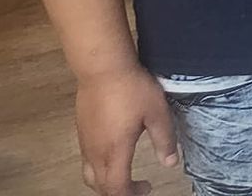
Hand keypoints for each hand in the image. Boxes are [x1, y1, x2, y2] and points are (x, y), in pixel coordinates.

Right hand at [76, 67, 179, 195]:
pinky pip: (87, 162)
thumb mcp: (157, 113)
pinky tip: (114, 155)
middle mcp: (96, 153)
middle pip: (101, 187)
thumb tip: (170, 163)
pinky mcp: (81, 132)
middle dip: (119, 192)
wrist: (102, 69)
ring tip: (124, 175)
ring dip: (106, 183)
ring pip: (90, 176)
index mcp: (115, 152)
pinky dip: (99, 169)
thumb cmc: (132, 89)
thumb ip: (164, 139)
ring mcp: (85, 143)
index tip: (147, 187)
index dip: (132, 194)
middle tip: (138, 187)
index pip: (117, 188)